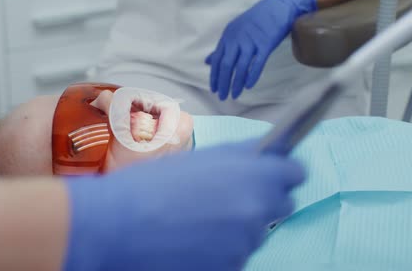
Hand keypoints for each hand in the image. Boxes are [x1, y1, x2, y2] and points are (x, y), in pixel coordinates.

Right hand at [63, 141, 304, 270]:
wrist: (116, 226)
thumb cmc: (150, 185)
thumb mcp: (198, 157)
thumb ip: (239, 155)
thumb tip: (266, 152)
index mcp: (253, 176)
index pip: (295, 173)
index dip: (279, 171)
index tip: (268, 173)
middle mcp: (257, 211)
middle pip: (280, 204)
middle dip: (261, 199)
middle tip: (225, 197)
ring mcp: (244, 245)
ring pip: (255, 232)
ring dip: (237, 226)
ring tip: (196, 220)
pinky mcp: (229, 270)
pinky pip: (236, 255)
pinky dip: (221, 250)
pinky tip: (191, 240)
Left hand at [207, 0, 316, 100]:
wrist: (278, 6)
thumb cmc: (257, 20)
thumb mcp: (235, 31)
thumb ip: (222, 47)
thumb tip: (208, 61)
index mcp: (228, 36)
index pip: (217, 60)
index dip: (214, 76)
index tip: (214, 89)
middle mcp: (237, 39)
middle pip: (226, 65)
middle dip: (223, 83)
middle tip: (222, 97)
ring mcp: (251, 41)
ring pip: (240, 67)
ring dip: (236, 83)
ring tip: (234, 95)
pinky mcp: (266, 44)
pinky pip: (257, 64)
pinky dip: (252, 76)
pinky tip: (248, 86)